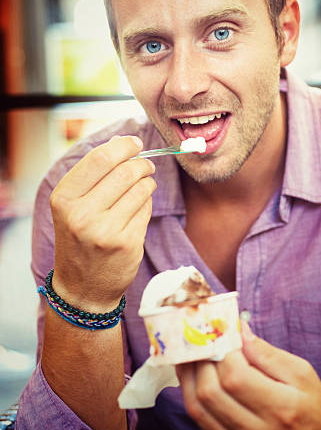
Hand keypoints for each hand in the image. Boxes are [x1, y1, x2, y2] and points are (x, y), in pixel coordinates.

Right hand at [49, 135, 155, 310]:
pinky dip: (147, 203)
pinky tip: (138, 209)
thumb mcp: (73, 205)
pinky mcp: (127, 244)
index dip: (123, 146)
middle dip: (142, 164)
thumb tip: (121, 142)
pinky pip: (147, 209)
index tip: (135, 144)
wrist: (82, 288)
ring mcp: (105, 231)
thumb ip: (93, 174)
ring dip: (148, 183)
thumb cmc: (79, 238)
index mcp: (64, 199)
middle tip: (147, 165)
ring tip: (144, 185)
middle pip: (125, 172)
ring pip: (141, 189)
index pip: (100, 159)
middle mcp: (81, 215)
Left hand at [177, 323, 320, 429]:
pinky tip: (195, 376)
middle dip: (202, 359)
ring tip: (194, 353)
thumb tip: (241, 331)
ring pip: (197, 407)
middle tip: (206, 340)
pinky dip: (192, 394)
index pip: (235, 376)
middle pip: (210, 391)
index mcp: (281, 409)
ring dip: (190, 375)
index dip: (223, 350)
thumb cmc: (314, 413)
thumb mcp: (303, 376)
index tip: (225, 334)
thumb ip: (269, 354)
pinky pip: (199, 421)